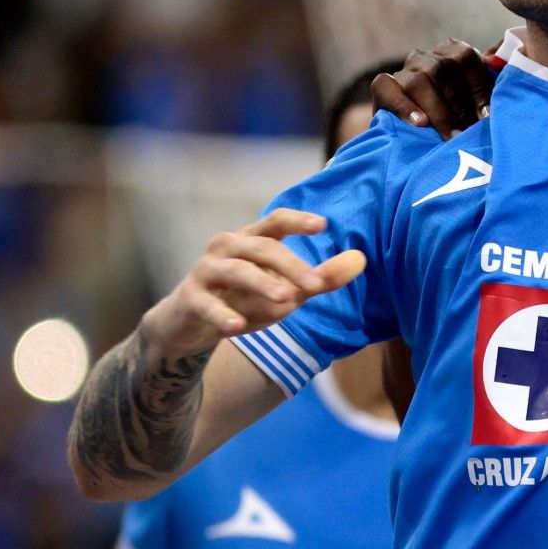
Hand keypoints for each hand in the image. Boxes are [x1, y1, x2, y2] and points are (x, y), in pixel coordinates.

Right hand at [140, 209, 366, 357]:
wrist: (186, 326)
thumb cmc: (242, 300)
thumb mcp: (285, 292)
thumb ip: (321, 278)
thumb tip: (361, 259)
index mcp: (252, 241)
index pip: (275, 222)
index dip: (296, 221)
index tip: (322, 225)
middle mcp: (227, 248)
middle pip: (262, 248)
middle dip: (291, 265)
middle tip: (315, 286)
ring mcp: (206, 272)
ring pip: (236, 270)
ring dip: (262, 283)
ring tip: (286, 300)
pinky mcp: (189, 299)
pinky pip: (206, 304)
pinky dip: (221, 314)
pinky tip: (236, 327)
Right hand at [371, 40, 495, 137]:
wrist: (412, 142)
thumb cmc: (455, 122)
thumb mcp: (476, 107)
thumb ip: (493, 88)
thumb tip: (518, 71)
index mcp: (451, 54)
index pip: (466, 58)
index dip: (478, 87)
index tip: (488, 117)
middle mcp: (427, 57)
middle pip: (443, 69)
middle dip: (459, 104)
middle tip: (469, 133)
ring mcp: (404, 71)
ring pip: (419, 80)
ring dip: (438, 111)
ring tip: (450, 135)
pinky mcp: (382, 87)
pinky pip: (388, 87)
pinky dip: (405, 106)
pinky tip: (420, 124)